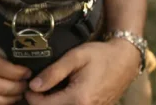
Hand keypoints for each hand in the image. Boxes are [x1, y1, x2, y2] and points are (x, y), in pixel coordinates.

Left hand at [24, 39, 140, 104]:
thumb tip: (33, 86)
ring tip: (50, 88)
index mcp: (78, 99)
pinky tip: (62, 92)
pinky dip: (63, 103)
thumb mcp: (75, 57)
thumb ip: (53, 72)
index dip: (31, 96)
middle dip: (41, 101)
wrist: (125, 61)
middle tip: (38, 86)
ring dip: (52, 103)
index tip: (30, 83)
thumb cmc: (100, 56)